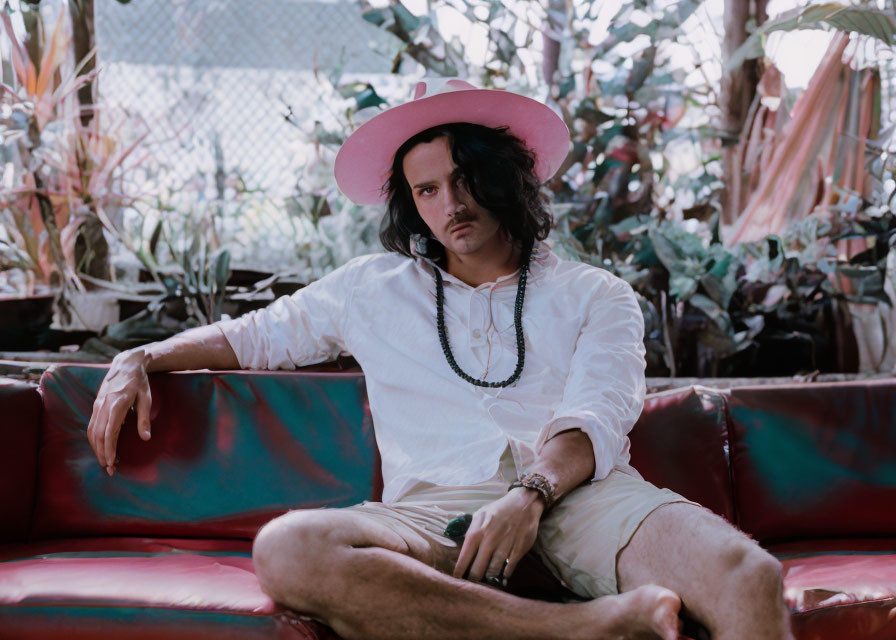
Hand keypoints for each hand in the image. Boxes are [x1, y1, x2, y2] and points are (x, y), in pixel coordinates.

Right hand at [87, 348, 152, 475]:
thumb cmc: (139, 382)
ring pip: (92, 432)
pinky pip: (92, 426)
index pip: (109, 432)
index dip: (109, 449)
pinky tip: (102, 448)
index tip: (112, 463)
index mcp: (117, 404)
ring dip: (97, 449)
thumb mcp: (146, 398)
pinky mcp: (96, 405)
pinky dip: (95, 439)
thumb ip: (144, 419)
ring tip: (106, 462)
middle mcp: (103, 405)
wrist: (126, 364)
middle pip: (98, 435)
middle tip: (110, 470)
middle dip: (102, 454)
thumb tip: (145, 438)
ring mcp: (97, 405)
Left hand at [452, 487, 544, 583]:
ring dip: (488, 578)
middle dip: (473, 579)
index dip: (460, 569)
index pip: (465, 555)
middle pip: (478, 568)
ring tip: (484, 583)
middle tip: (471, 585)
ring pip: (493, 570)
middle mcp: (490, 539)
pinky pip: (509, 568)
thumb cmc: (499, 509)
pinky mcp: (518, 550)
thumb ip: (471, 530)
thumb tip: (462, 547)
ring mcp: (505, 546)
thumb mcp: (480, 514)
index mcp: (478, 530)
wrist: (524, 503)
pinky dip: (504, 574)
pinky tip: (501, 577)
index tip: (456, 579)